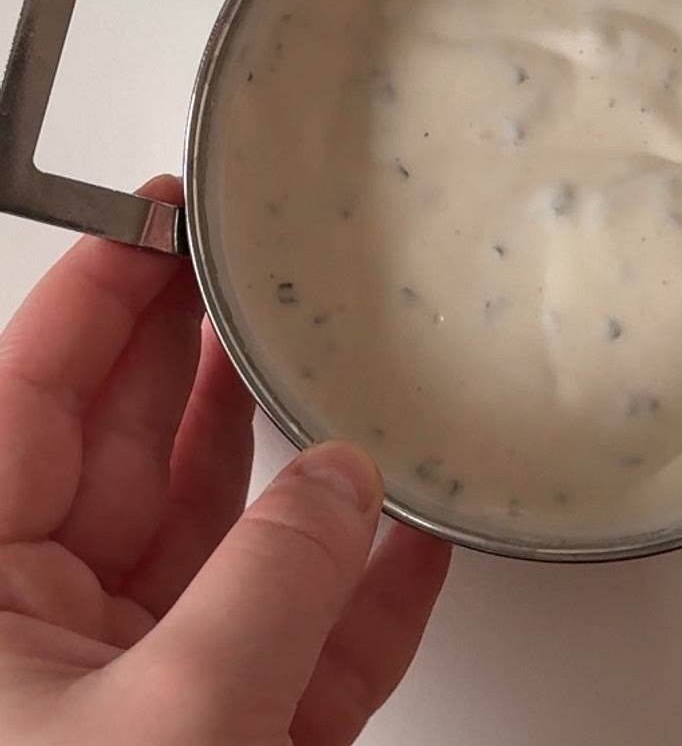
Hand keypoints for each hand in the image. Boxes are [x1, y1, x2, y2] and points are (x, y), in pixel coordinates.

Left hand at [0, 177, 449, 744]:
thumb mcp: (176, 721)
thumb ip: (270, 582)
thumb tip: (345, 483)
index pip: (32, 399)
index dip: (96, 293)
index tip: (156, 216)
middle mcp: (55, 633)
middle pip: (134, 450)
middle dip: (192, 350)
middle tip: (245, 269)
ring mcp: (151, 691)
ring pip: (228, 538)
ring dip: (290, 459)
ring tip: (327, 371)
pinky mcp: (239, 743)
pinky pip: (308, 641)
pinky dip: (368, 593)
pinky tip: (416, 537)